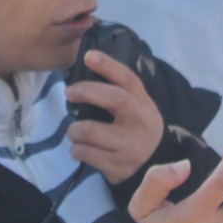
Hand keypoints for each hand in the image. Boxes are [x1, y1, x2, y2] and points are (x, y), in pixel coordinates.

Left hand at [65, 49, 165, 184]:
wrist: (153, 167)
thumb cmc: (134, 128)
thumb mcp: (136, 108)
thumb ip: (118, 93)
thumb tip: (85, 70)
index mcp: (143, 104)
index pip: (128, 79)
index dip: (108, 65)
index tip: (88, 55)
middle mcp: (140, 123)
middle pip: (115, 99)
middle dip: (86, 91)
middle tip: (69, 93)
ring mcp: (130, 147)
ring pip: (90, 131)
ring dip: (74, 130)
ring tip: (75, 131)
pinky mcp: (118, 167)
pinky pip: (86, 154)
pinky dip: (76, 150)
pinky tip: (80, 148)